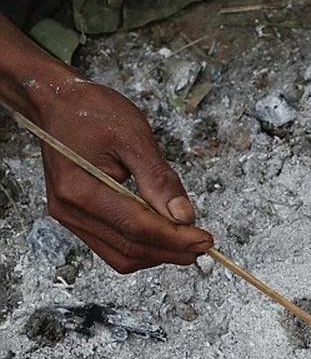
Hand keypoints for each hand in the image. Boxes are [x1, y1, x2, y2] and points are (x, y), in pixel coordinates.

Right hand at [32, 78, 213, 272]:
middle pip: (129, 247)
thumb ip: (160, 180)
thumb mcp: (134, 137)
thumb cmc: (91, 112)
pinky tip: (164, 236)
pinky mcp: (77, 218)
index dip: (175, 238)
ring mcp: (70, 217)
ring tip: (187, 242)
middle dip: (171, 250)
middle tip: (203, 245)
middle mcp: (70, 210)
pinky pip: (112, 246)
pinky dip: (141, 247)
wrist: (57, 103)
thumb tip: (184, 217)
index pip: (136, 227)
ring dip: (157, 253)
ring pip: (121, 255)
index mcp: (79, 188)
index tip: (205, 241)